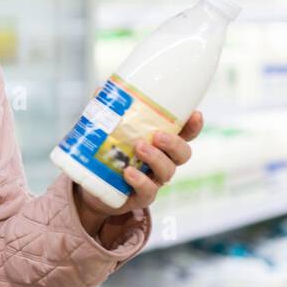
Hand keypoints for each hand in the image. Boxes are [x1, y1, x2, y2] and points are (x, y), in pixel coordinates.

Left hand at [76, 110, 204, 221]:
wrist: (91, 186)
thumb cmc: (106, 153)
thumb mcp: (105, 130)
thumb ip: (106, 111)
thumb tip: (102, 89)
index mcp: (160, 143)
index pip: (185, 134)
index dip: (194, 126)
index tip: (195, 114)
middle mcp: (162, 161)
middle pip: (183, 153)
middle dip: (174, 143)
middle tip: (157, 136)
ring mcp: (153, 180)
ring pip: (168, 171)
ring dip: (156, 159)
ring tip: (139, 148)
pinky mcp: (140, 197)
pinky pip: (148, 191)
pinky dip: (141, 181)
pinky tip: (129, 172)